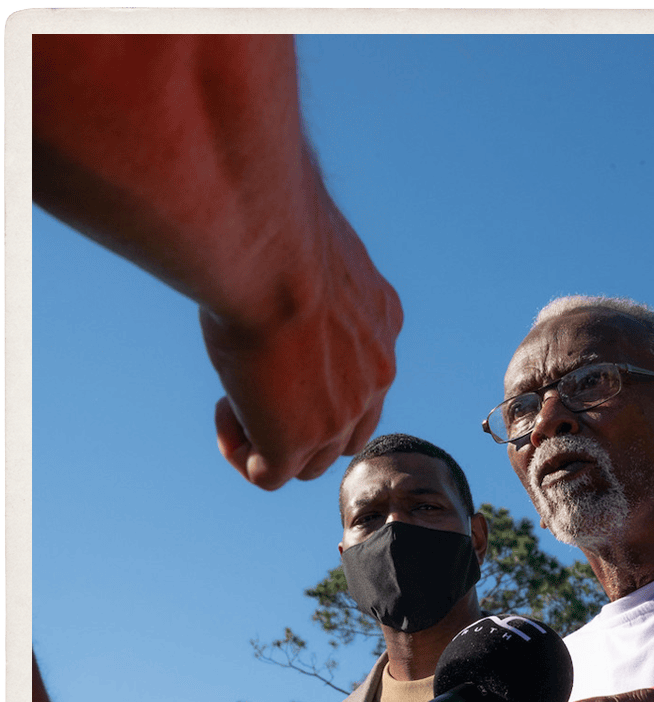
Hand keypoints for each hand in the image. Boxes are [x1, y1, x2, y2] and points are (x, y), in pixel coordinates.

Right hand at [204, 192, 402, 489]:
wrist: (272, 248)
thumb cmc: (275, 226)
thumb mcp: (303, 243)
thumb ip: (298, 263)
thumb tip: (263, 247)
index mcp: (382, 320)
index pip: (362, 373)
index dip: (317, 374)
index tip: (276, 341)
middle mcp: (374, 373)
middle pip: (346, 428)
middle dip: (301, 417)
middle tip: (255, 379)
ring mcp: (339, 414)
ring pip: (311, 461)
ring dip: (269, 437)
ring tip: (234, 395)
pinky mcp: (297, 441)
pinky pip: (269, 475)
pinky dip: (242, 453)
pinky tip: (224, 413)